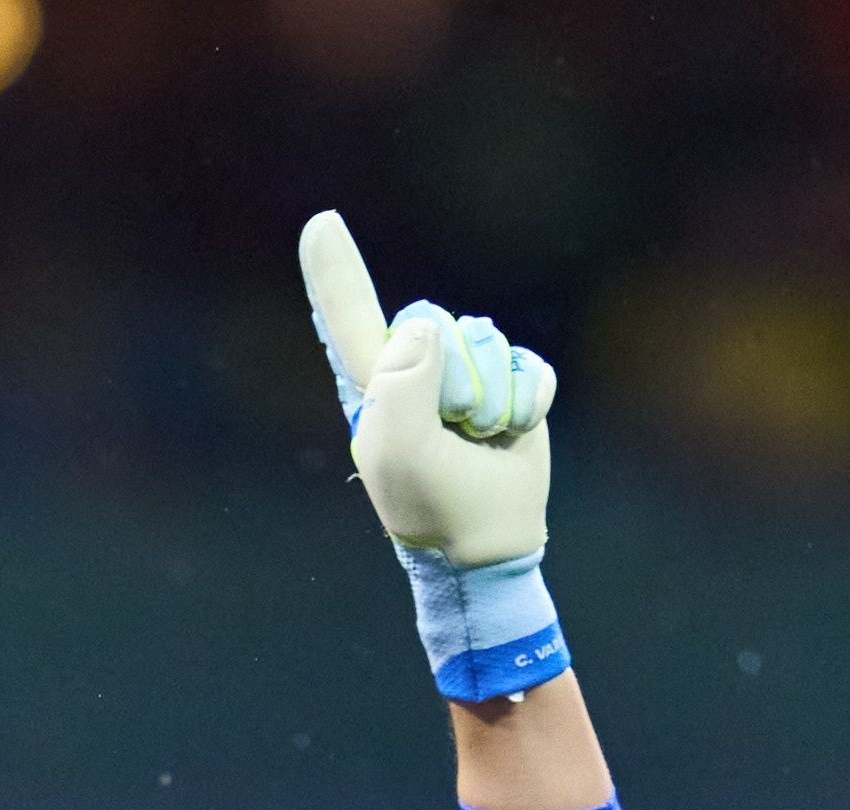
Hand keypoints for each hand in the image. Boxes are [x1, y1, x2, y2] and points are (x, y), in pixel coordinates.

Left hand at [299, 210, 556, 573]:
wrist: (486, 546)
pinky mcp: (513, 384)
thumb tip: (428, 326)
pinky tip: (512, 434)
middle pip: (437, 323)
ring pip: (487, 342)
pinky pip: (529, 363)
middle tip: (452, 434)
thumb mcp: (400, 449)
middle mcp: (417, 369)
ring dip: (492, 400)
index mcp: (374, 384)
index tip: (321, 223)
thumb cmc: (430, 504)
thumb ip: (402, 381)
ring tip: (479, 441)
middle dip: (454, 379)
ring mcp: (466, 374)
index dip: (336, 271)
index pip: (349, 317)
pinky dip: (528, 402)